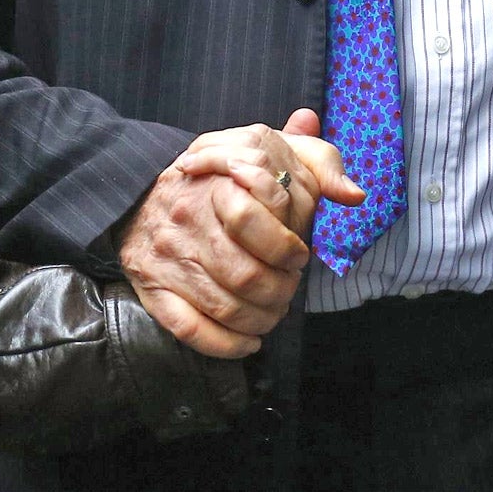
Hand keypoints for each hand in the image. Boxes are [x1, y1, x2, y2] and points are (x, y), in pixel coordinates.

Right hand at [119, 111, 361, 359]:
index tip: (300, 255)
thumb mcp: (269, 147)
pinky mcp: (153, 289)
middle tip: (289, 288)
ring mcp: (168, 258)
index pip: (253, 217)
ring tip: (274, 313)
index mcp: (218, 181)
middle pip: (245, 273)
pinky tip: (248, 341)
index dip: (288, 246)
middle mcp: (188, 220)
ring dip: (261, 320)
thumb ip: (318, 161)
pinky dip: (226, 345)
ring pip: (225, 307)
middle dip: (280, 291)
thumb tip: (354, 194)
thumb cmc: (220, 173)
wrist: (138, 190)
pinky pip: (190, 330)